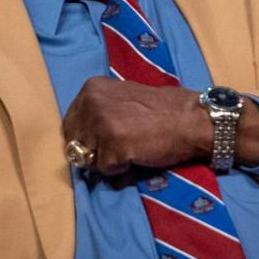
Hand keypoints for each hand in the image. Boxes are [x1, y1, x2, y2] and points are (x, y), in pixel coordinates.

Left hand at [62, 76, 211, 175]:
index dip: (85, 137)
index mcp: (91, 88)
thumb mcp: (121, 97)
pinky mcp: (113, 146)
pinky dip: (119, 168)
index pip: (69, 123)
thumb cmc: (160, 109)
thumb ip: (100, 109)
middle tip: (117, 146)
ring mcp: (102, 125)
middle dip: (91, 150)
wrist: (189, 119)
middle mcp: (92, 103)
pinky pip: (105, 169)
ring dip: (105, 159)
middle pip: (74, 142)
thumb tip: (81, 134)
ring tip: (128, 147)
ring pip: (87, 157)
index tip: (102, 140)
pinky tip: (136, 154)